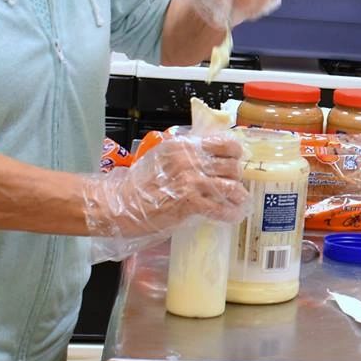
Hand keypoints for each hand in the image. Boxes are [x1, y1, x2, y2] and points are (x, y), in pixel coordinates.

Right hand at [82, 130, 247, 237]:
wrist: (122, 204)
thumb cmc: (140, 183)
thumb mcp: (164, 157)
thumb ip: (187, 155)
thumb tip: (210, 157)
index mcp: (185, 146)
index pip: (225, 143)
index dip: (235, 154)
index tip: (236, 161)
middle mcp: (192, 160)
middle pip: (232, 166)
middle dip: (236, 178)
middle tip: (234, 185)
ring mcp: (192, 181)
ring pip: (231, 187)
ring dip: (238, 196)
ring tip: (238, 201)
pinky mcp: (191, 203)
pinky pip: (220, 209)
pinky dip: (229, 214)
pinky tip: (232, 216)